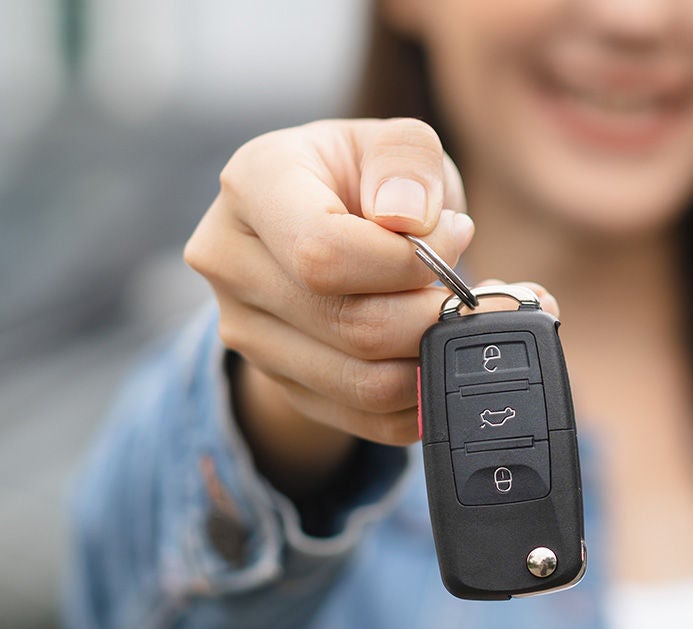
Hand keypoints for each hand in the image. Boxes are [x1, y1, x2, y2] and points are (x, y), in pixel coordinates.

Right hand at [182, 119, 557, 488]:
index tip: (453, 236)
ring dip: (430, 360)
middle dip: (429, 315)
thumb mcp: (397, 145)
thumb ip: (409, 162)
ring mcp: (245, 330)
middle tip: (463, 290)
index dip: (407, 262)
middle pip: (349, 325)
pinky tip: (440, 358)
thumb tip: (411, 222)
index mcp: (252, 185)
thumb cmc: (369, 178)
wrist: (327, 223)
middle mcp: (230, 260)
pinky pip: (365, 418)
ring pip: (362, 382)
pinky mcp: (278, 381)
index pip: (324, 252)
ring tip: (456, 321)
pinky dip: (420, 399)